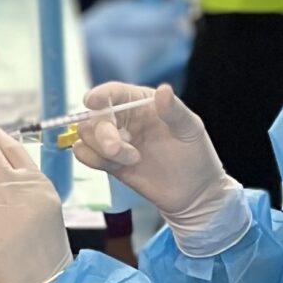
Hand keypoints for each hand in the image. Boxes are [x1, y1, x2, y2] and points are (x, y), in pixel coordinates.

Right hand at [72, 83, 247, 255]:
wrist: (194, 193)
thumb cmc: (197, 155)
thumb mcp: (191, 129)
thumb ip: (174, 111)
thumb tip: (163, 90)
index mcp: (142, 103)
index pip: (114, 93)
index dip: (100, 95)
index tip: (92, 102)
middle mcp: (125, 119)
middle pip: (95, 116)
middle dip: (101, 132)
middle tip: (117, 149)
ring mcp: (116, 141)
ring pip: (87, 135)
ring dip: (100, 148)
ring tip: (131, 160)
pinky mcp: (110, 162)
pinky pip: (86, 154)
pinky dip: (89, 158)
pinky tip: (111, 164)